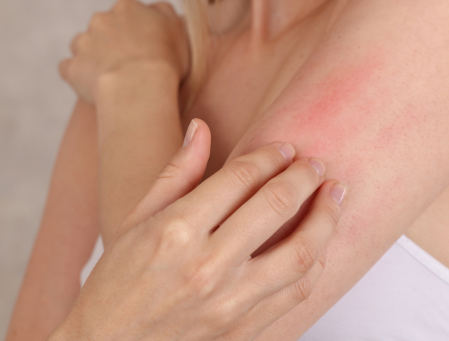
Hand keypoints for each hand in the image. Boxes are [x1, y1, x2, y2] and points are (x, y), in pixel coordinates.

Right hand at [51, 119, 344, 340]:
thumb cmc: (114, 287)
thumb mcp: (134, 222)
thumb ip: (175, 174)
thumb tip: (201, 129)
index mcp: (175, 230)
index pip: (240, 178)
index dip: (270, 156)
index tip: (285, 148)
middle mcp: (206, 265)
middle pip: (275, 206)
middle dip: (304, 178)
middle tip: (316, 164)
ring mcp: (228, 302)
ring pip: (299, 252)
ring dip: (325, 218)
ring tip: (334, 196)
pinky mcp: (242, 330)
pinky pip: (295, 294)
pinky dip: (314, 266)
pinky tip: (317, 247)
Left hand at [59, 0, 188, 103]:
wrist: (139, 87)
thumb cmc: (165, 60)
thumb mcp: (178, 28)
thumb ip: (164, 12)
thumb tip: (155, 9)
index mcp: (126, 7)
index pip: (126, 14)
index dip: (134, 33)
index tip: (143, 50)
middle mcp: (101, 19)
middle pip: (103, 28)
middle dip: (111, 43)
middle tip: (128, 66)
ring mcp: (83, 42)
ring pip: (83, 46)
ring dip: (92, 57)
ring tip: (109, 77)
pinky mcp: (72, 67)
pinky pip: (69, 68)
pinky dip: (77, 76)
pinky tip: (91, 86)